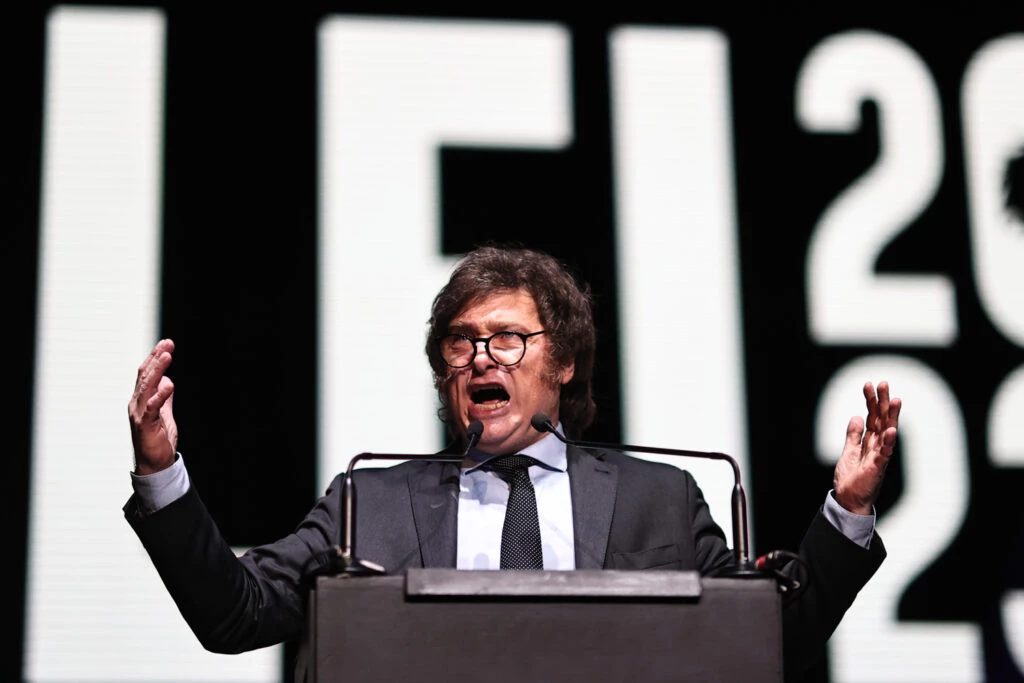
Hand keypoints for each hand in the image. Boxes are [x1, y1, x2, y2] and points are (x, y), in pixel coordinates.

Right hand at [128, 338, 178, 474]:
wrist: (154, 463)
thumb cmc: (157, 439)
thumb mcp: (164, 413)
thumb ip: (164, 397)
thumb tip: (167, 380)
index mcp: (141, 399)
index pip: (146, 374)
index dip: (155, 358)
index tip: (165, 343)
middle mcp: (137, 404)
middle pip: (145, 376)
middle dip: (156, 358)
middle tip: (167, 343)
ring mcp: (139, 414)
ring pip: (147, 388)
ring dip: (157, 371)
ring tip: (166, 356)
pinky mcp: (145, 426)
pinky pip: (152, 408)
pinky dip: (160, 396)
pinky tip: (168, 385)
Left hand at [833, 380, 900, 514]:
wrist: (849, 500)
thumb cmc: (852, 478)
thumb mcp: (849, 451)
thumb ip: (853, 435)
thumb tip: (856, 416)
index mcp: (870, 441)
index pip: (872, 417)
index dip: (871, 401)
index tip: (869, 384)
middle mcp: (878, 446)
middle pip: (882, 420)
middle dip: (883, 402)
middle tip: (884, 383)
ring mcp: (879, 456)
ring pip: (887, 433)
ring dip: (891, 417)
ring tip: (894, 400)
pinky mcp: (877, 468)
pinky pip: (885, 453)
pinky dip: (888, 442)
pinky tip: (890, 430)